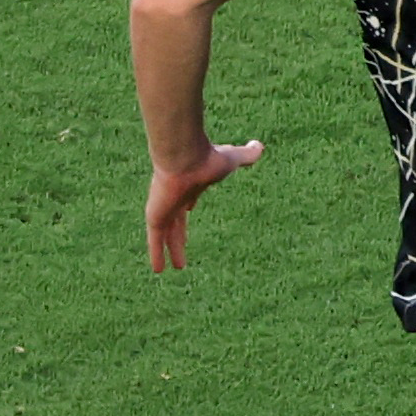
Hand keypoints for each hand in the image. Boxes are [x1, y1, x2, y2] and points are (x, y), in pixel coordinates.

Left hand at [143, 135, 260, 269]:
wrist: (185, 157)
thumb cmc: (209, 157)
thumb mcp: (234, 158)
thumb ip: (246, 155)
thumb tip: (259, 145)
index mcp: (191, 184)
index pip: (189, 196)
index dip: (189, 203)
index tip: (190, 209)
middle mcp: (175, 198)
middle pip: (177, 220)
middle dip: (180, 233)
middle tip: (181, 246)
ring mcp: (164, 209)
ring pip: (167, 234)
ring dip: (171, 250)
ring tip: (178, 267)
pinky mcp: (156, 218)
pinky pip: (156, 241)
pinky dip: (156, 255)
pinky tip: (158, 270)